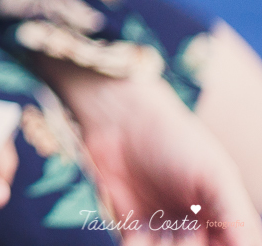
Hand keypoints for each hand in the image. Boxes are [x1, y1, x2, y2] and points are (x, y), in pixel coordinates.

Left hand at [41, 59, 261, 245]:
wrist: (120, 121)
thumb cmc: (174, 140)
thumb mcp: (215, 174)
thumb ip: (236, 215)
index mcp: (222, 217)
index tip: (205, 234)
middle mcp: (195, 227)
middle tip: (187, 230)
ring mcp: (164, 229)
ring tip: (162, 230)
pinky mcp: (132, 227)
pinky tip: (140, 232)